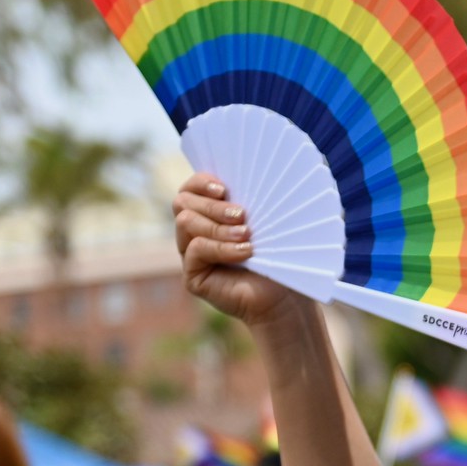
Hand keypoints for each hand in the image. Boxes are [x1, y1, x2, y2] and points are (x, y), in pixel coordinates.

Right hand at [173, 173, 298, 325]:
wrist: (284, 297)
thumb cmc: (279, 256)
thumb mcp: (263, 221)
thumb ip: (247, 199)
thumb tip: (249, 167)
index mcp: (208, 214)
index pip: (190, 188)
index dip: (201, 182)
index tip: (224, 188)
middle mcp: (194, 232)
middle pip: (182, 202)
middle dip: (212, 205)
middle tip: (241, 214)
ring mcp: (190, 254)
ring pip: (185, 222)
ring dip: (217, 226)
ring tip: (246, 235)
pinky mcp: (192, 275)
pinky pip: (196, 249)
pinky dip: (222, 248)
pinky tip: (246, 253)